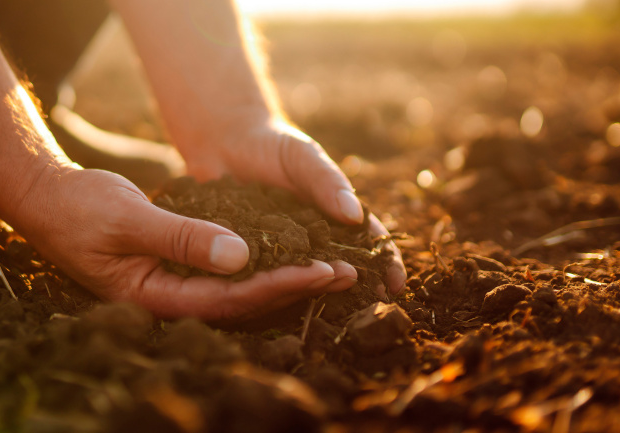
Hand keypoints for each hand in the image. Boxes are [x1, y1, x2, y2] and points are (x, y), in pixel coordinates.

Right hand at [3, 168, 359, 319]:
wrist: (46, 199)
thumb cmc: (78, 208)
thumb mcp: (129, 219)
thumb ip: (182, 238)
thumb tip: (240, 257)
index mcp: (153, 296)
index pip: (229, 300)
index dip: (279, 286)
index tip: (321, 270)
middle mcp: (168, 298)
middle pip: (242, 302)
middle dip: (294, 288)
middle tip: (346, 273)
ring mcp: (171, 284)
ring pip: (237, 289)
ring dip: (283, 277)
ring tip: (331, 267)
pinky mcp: (174, 266)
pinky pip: (224, 271)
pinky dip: (258, 262)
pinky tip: (288, 252)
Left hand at [176, 118, 406, 297]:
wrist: (224, 142)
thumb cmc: (273, 144)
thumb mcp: (303, 157)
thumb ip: (327, 182)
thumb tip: (355, 215)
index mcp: (334, 214)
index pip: (368, 242)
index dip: (385, 263)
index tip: (395, 284)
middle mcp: (312, 237)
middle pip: (340, 267)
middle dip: (357, 290)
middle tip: (368, 312)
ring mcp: (281, 250)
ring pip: (303, 279)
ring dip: (316, 296)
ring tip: (328, 315)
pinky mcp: (249, 256)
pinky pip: (263, 276)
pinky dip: (272, 291)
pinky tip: (275, 306)